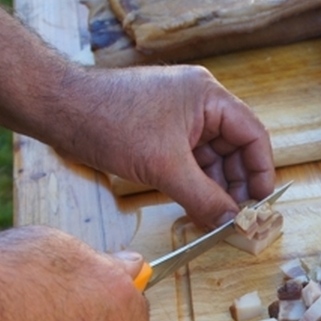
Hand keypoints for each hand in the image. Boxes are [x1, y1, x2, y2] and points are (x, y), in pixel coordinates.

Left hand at [57, 65, 275, 229]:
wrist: (60, 110)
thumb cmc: (109, 121)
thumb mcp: (164, 166)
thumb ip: (203, 198)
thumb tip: (229, 224)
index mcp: (209, 97)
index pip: (253, 135)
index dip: (261, 171)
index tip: (261, 204)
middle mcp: (200, 103)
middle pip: (236, 149)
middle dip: (237, 184)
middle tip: (238, 218)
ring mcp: (181, 117)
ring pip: (213, 158)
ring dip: (216, 188)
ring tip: (217, 219)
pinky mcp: (164, 132)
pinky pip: (192, 161)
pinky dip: (196, 184)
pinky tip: (197, 208)